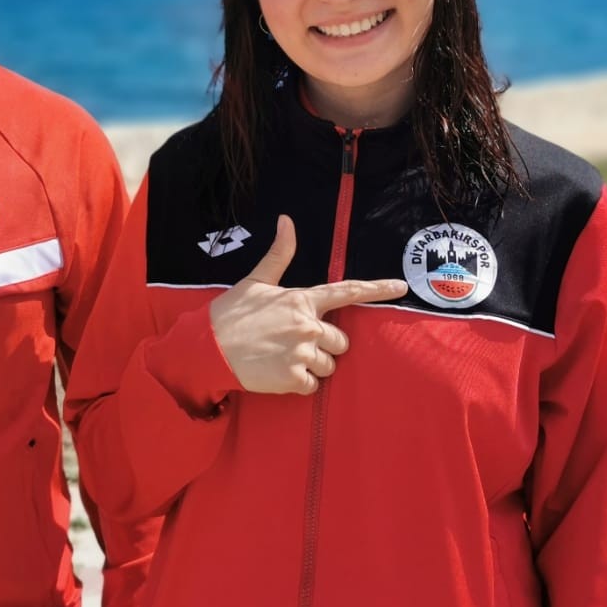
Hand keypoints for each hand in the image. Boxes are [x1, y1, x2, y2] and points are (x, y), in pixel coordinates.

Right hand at [208, 215, 406, 394]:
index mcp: (302, 300)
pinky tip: (280, 374)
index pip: (347, 291)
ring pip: (329, 366)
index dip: (377, 289)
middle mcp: (307, 325)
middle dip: (325, 345)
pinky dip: (301, 384)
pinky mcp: (293, 378)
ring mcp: (302, 352)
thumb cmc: (231, 313)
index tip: (400, 287)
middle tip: (296, 344)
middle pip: (341, 341)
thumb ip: (279, 254)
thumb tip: (287, 220)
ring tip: (285, 359)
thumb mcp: (255, 281)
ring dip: (314, 366)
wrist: (207, 347)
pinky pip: (313, 386)